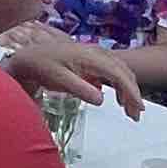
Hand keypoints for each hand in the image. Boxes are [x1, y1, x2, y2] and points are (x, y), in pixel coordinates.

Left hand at [0, 26, 147, 118]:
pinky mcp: (92, 59)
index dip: (130, 91)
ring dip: (128, 89)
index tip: (137, 108)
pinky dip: (119, 84)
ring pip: (120, 71)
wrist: (29, 57)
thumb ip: (80, 89)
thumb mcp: (59, 81)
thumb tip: (101, 100)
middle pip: (123, 72)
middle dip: (133, 93)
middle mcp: (96, 52)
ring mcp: (95, 54)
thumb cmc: (42, 67)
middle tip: (135, 115)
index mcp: (90, 56)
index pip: (118, 74)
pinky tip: (118, 99)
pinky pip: (112, 70)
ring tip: (130, 111)